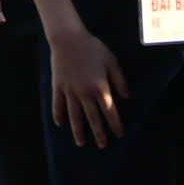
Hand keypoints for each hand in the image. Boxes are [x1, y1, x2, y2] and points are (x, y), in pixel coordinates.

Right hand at [46, 22, 127, 147]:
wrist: (68, 38)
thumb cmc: (92, 47)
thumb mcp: (111, 61)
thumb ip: (119, 80)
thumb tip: (126, 97)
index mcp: (100, 87)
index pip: (110, 111)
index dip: (115, 124)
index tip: (119, 135)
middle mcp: (85, 93)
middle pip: (92, 118)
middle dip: (99, 133)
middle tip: (102, 146)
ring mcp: (70, 91)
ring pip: (74, 116)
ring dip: (78, 131)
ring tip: (81, 143)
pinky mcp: (58, 86)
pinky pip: (57, 104)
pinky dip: (58, 115)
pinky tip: (59, 124)